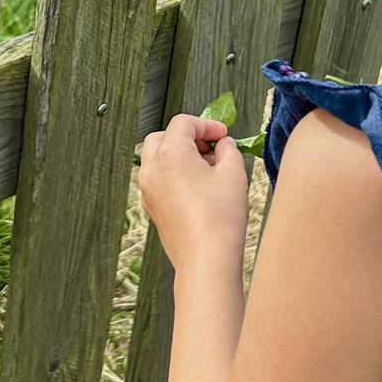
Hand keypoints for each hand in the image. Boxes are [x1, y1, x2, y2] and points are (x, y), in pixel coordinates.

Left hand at [139, 114, 249, 269]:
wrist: (206, 258)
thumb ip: (228, 150)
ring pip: (157, 158)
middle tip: (212, 147)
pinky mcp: (152, 207)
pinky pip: (158, 180)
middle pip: (164, 136)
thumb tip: (224, 145)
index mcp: (169, 153)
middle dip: (188, 137)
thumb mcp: (233, 173)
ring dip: (179, 155)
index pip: (183, 123)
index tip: (222, 134)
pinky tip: (198, 186)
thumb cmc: (218, 219)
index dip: (206, 125)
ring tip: (207, 167)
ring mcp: (148, 189)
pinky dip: (174, 174)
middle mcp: (152, 169)